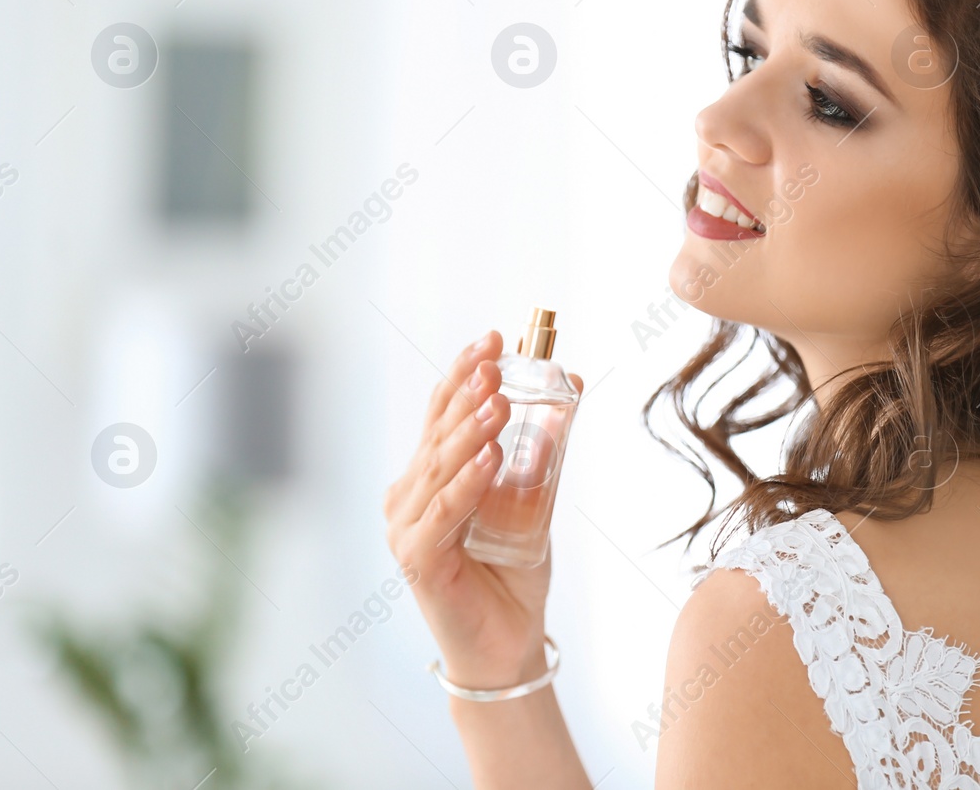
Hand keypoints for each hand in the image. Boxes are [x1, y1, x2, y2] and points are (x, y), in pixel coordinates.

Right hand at [383, 329, 583, 689]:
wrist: (508, 641)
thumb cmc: (512, 570)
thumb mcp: (535, 498)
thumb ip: (544, 449)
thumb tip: (572, 389)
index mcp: (429, 475)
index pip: (441, 411)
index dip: (464, 372)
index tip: (494, 338)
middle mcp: (409, 496)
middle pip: (436, 431)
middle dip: (467, 392)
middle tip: (495, 361)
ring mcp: (407, 527)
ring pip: (438, 467)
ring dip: (469, 431)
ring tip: (498, 402)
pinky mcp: (417, 559)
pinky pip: (444, 512)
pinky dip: (467, 483)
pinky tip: (491, 457)